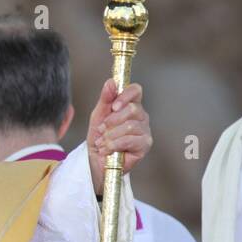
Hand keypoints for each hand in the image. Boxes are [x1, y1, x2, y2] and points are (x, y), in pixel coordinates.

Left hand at [86, 79, 151, 196]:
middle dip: (112, 121)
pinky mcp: (144, 146)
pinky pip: (129, 140)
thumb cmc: (99, 137)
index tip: (114, 106)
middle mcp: (141, 117)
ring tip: (102, 142)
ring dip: (111, 135)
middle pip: (133, 109)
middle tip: (102, 130)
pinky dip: (114, 145)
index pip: (136, 90)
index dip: (126, 95)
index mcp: (131, 105)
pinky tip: (107, 149)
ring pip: (130, 126)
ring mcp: (145, 131)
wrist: (97, 160)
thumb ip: (105, 98)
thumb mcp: (98, 115)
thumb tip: (111, 82)